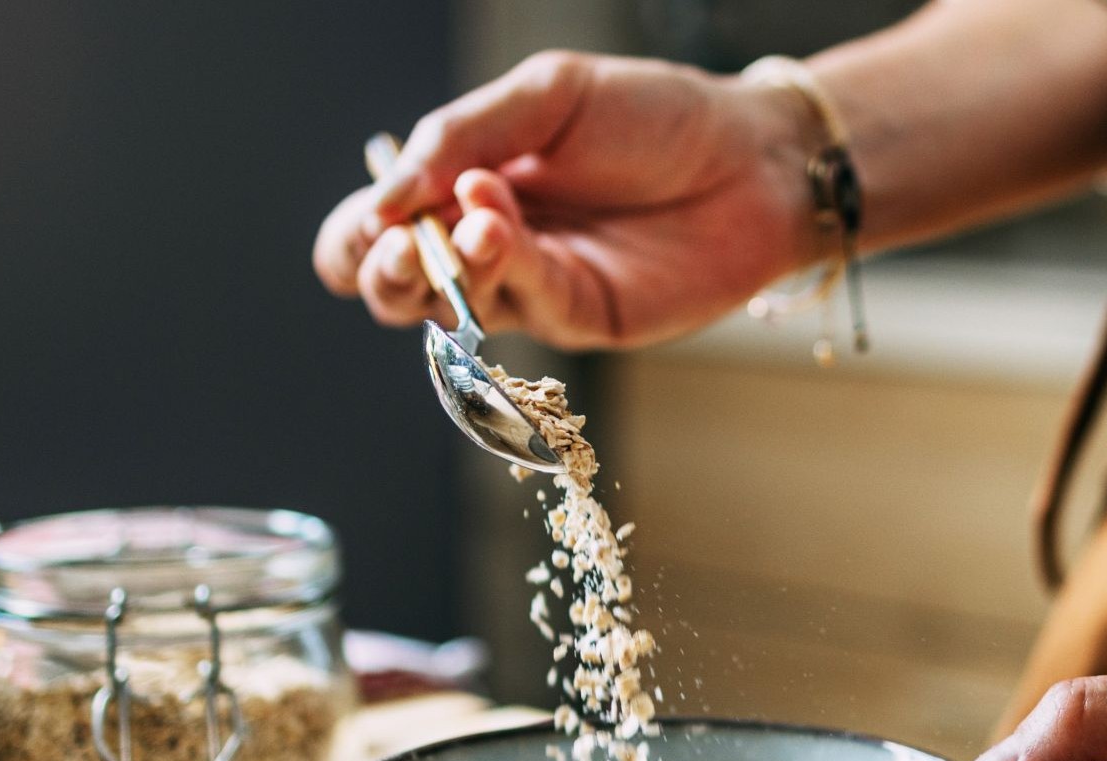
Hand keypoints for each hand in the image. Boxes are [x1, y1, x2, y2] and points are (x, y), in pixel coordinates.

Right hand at [313, 50, 820, 350]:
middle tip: (400, 242)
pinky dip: (501, 267)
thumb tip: (383, 196)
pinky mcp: (580, 319)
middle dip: (379, 270)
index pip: (372, 231)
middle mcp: (485, 247)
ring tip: (474, 222)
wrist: (751, 154)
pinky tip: (502, 225)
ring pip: (448, 311)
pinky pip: (519, 305)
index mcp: (461, 188)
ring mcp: (531, 289)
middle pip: (392, 289)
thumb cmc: (653, 117)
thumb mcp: (547, 96)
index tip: (376, 214)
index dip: (355, 235)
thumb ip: (461, 135)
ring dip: (442, 269)